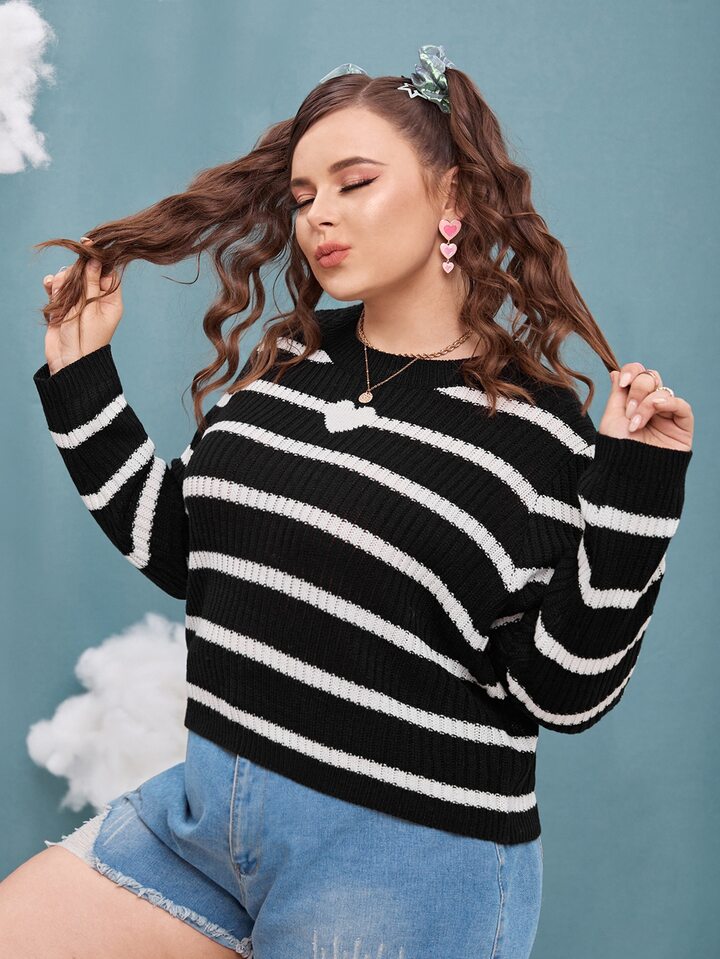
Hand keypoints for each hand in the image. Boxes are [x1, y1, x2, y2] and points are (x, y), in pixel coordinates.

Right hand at [42, 238, 122, 373]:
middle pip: (88, 272)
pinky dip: (54, 284)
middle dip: (78, 271)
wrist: (69, 362)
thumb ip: (90, 284)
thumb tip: (94, 259)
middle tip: (72, 278)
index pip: (108, 272)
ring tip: (59, 289)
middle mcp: (96, 299)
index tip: (88, 246)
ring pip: (72, 278)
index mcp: (111, 301)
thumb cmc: (86, 340)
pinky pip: (58, 287)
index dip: (99, 259)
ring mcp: (79, 302)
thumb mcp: (90, 309)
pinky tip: (50, 286)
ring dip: (64, 279)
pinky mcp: (63, 305)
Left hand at [599, 362, 692, 451]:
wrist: (628, 474)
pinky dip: (668, 402)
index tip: (621, 382)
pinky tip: (656, 409)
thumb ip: (617, 394)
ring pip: (662, 391)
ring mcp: (667, 416)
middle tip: (629, 411)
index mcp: (633, 403)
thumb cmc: (617, 450)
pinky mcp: (682, 427)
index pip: (637, 375)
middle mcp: (651, 407)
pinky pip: (681, 405)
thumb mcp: (612, 418)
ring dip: (646, 403)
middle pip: (651, 378)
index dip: (632, 371)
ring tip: (635, 424)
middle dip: (637, 389)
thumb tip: (615, 371)